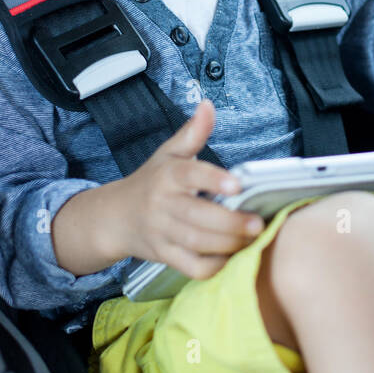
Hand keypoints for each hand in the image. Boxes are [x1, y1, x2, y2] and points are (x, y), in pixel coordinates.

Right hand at [115, 98, 266, 279]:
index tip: (237, 184)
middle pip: (197, 216)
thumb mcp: (169, 153)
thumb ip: (193, 132)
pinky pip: (191, 267)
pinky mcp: (165, 257)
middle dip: (231, 223)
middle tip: (258, 223)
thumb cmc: (150, 182)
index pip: (190, 174)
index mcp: (168, 175)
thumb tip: (208, 105)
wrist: (115, 217)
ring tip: (253, 239)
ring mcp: (162, 233)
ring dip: (228, 244)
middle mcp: (163, 205)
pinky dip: (213, 267)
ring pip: (197, 244)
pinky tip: (232, 257)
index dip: (214, 179)